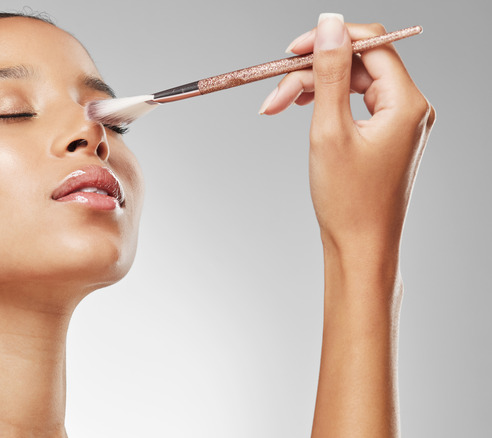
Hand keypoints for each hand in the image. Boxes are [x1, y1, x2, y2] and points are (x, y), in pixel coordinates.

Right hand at [260, 14, 435, 255]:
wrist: (360, 249)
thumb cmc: (347, 200)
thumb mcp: (329, 130)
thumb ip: (329, 73)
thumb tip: (329, 25)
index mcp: (407, 103)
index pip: (372, 44)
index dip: (330, 40)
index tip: (292, 50)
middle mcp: (410, 108)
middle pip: (357, 66)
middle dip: (312, 73)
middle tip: (274, 92)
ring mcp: (400, 124)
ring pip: (352, 85)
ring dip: (313, 89)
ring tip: (277, 106)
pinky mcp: (386, 138)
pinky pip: (355, 106)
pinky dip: (326, 106)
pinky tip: (302, 111)